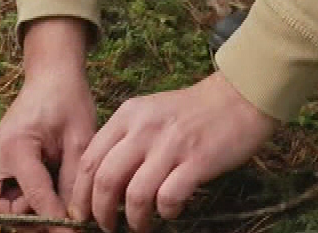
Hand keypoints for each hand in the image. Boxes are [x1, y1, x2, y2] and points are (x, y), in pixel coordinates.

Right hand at [0, 64, 95, 223]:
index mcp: (16, 145)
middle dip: (16, 214)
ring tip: (35, 197)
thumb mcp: (80, 139)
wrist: (51, 77)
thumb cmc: (68, 102)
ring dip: (5, 208)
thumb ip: (73, 180)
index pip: (32, 197)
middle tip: (47, 205)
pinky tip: (15, 192)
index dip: (53, 219)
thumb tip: (73, 219)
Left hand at [68, 72, 278, 231]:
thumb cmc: (191, 111)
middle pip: (105, 180)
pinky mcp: (197, 161)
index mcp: (127, 116)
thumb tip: (101, 180)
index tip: (81, 214)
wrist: (237, 97)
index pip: (89, 160)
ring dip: (134, 220)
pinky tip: (170, 212)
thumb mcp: (149, 113)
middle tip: (106, 227)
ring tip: (140, 226)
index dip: (80, 193)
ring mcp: (171, 145)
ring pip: (135, 195)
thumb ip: (125, 139)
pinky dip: (166, 212)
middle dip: (100, 212)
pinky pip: (169, 198)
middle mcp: (144, 129)